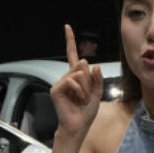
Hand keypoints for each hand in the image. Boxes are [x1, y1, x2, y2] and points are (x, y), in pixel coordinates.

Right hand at [52, 24, 102, 139]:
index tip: (67, 27)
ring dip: (85, 88)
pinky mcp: (57, 89)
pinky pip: (72, 81)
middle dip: (89, 81)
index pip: (73, 55)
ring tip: (82, 99)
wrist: (79, 125)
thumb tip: (94, 65)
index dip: (70, 40)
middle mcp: (67, 77)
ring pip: (79, 73)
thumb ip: (97, 79)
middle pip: (82, 65)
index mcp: (76, 77)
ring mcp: (61, 82)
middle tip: (86, 95)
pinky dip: (80, 91)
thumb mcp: (97, 93)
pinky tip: (78, 99)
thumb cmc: (86, 111)